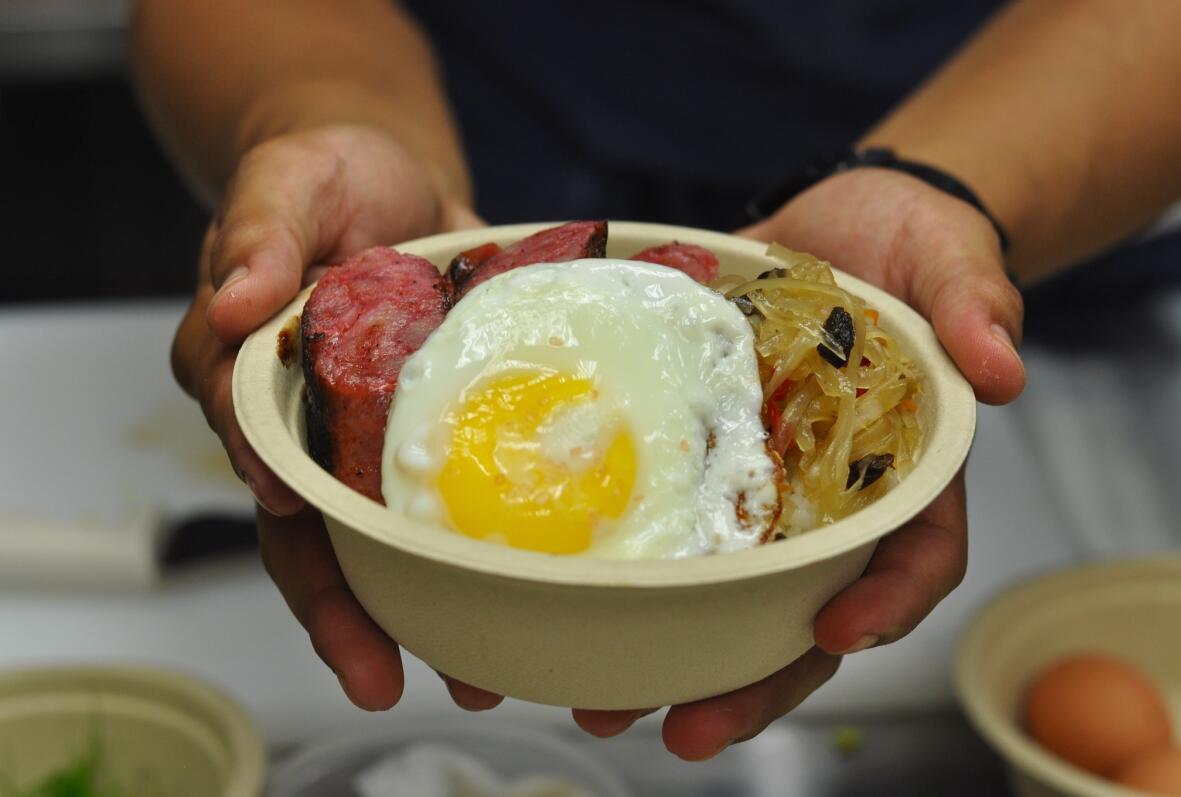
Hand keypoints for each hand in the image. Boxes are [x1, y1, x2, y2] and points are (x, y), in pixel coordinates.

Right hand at [171, 124, 481, 708]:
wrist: (395, 179)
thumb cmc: (326, 175)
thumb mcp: (287, 181)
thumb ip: (259, 234)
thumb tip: (236, 301)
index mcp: (253, 378)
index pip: (255, 455)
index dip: (281, 507)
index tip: (307, 538)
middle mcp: (310, 426)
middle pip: (315, 532)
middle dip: (346, 610)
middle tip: (387, 675)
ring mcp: (376, 437)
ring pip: (390, 537)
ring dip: (425, 606)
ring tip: (477, 673)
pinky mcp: (440, 428)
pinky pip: (458, 496)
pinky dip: (485, 549)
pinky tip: (527, 594)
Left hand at [569, 168, 1024, 757]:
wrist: (835, 223)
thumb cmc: (911, 245)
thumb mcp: (952, 260)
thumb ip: (978, 304)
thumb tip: (1003, 368)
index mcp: (904, 474)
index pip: (916, 557)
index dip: (887, 604)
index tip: (839, 630)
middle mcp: (829, 501)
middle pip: (803, 611)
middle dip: (751, 680)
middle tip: (688, 728)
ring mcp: (760, 487)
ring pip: (723, 592)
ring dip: (668, 655)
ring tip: (602, 705)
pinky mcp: (700, 458)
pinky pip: (665, 522)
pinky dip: (623, 572)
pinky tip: (566, 604)